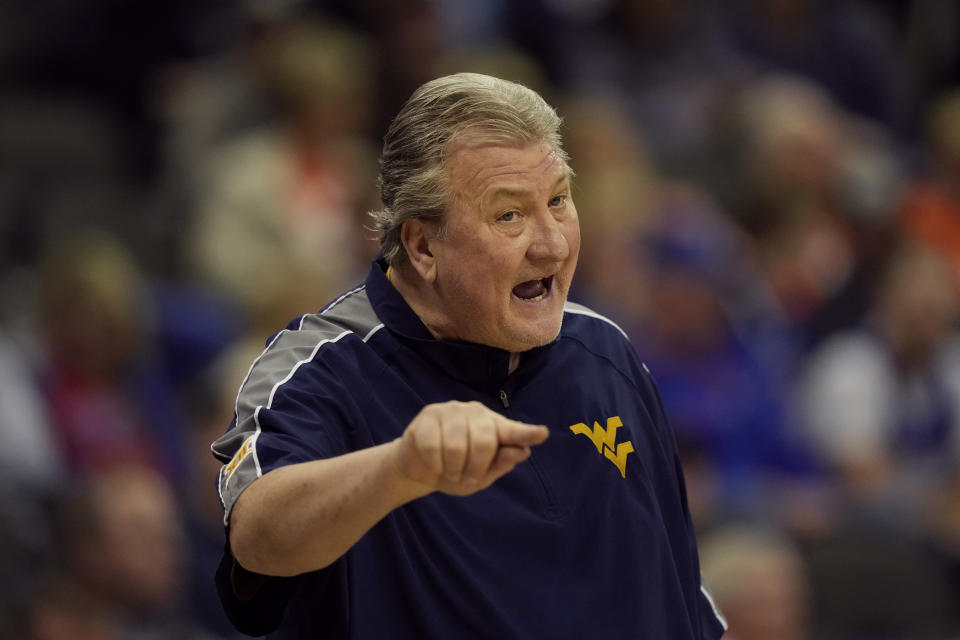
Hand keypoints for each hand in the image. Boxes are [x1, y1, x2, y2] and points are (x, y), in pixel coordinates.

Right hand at [393, 401, 548, 495]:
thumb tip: (522, 451)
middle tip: (466, 477)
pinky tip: (434, 464)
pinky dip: (434, 465)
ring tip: (449, 471)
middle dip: (475, 468)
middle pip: (484, 441)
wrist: (420, 470)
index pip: (514, 431)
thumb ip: (500, 464)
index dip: (527, 433)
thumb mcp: (481, 477)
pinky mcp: (428, 416)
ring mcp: (451, 411)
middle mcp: (475, 413)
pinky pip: (433, 446)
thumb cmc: (455, 471)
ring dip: (452, 469)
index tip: (542, 434)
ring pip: (456, 445)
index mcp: (494, 427)